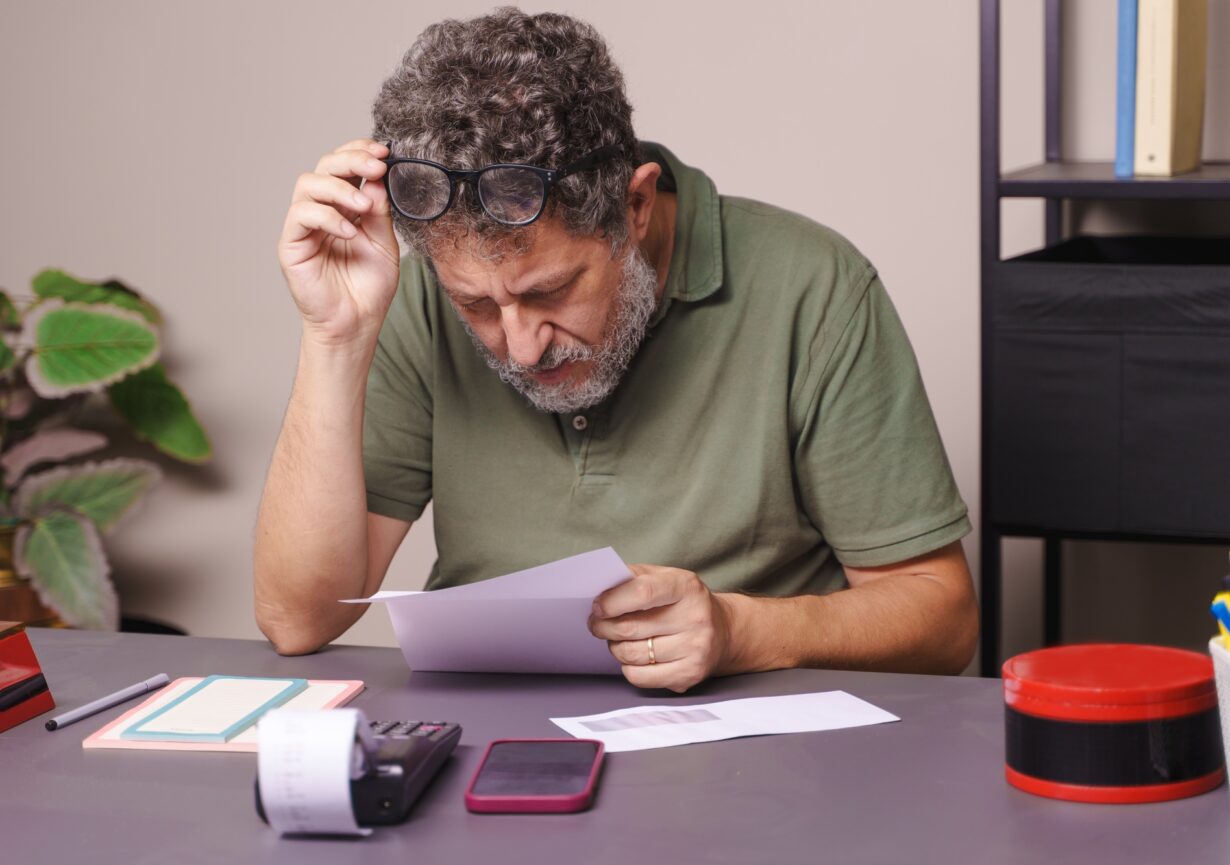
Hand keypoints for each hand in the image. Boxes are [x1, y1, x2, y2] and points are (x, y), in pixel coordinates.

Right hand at [277, 139, 400, 347]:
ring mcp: (304, 225)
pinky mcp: (292, 243)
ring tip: (365, 208)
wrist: (356, 323)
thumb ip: (380, 211)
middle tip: (376, 166)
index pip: (345, 166)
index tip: (385, 153)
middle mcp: (322, 209)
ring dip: (340, 189)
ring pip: (309, 184)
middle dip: (352, 160)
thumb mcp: (384, 243)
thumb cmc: (369, 287)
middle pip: (325, 166)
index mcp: (345, 205)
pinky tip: (349, 232)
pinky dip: (327, 216)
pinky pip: (301, 215)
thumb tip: (377, 177)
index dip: (361, 152)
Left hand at [588, 564, 734, 692]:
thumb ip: (633, 578)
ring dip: (615, 647)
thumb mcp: (665, 578)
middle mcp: (695, 617)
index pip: (643, 592)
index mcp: (686, 587)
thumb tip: (599, 590)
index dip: (612, 601)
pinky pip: (639, 677)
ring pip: (631, 654)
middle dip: (604, 627)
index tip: (597, 607)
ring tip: (619, 639)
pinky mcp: (689, 675)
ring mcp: (695, 648)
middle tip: (597, 624)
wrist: (723, 631)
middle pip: (630, 628)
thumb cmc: (682, 602)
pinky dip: (628, 667)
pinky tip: (636, 657)